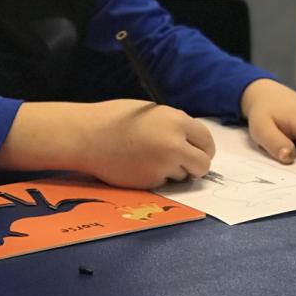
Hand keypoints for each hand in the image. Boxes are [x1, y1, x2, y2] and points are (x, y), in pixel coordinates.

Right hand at [83, 100, 215, 188]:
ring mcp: (163, 165)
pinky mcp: (151, 182)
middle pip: (203, 164)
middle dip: (195, 165)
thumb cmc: (116, 119)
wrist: (87, 136)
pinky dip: (156, 177)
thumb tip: (192, 142)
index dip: (203, 148)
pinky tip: (138, 165)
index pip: (207, 141)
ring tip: (149, 158)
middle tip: (185, 163)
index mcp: (177, 121)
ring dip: (174, 171)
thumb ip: (175, 126)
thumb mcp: (152, 113)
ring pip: (184, 175)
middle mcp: (175, 144)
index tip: (198, 151)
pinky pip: (164, 182)